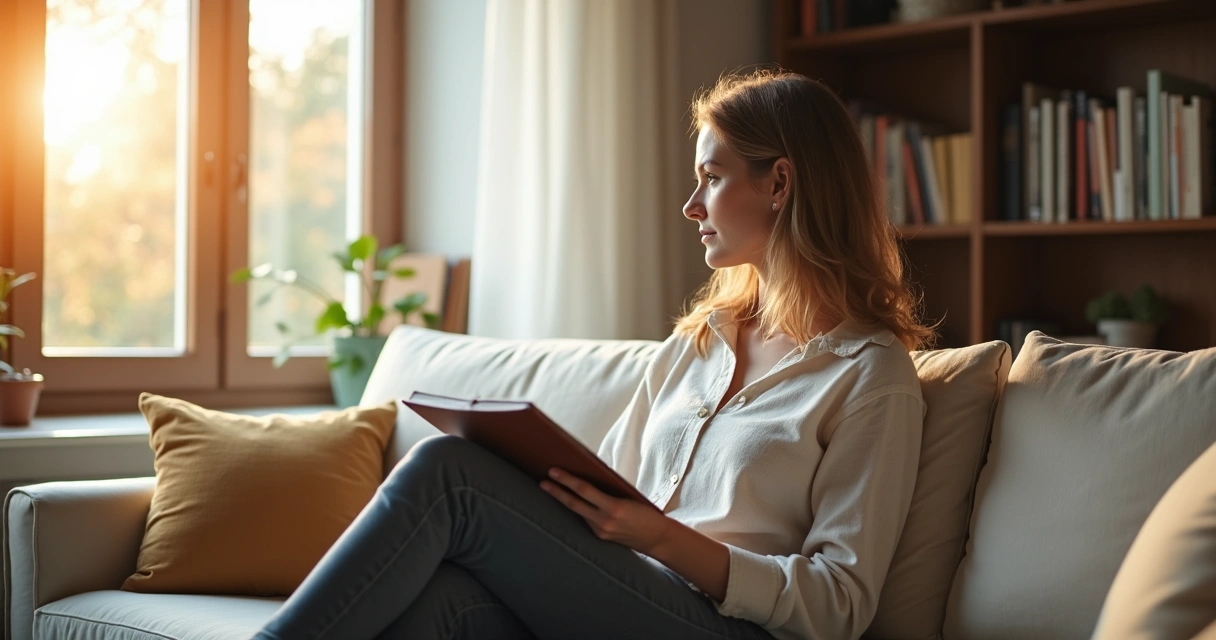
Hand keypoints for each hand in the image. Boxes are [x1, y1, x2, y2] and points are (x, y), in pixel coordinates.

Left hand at [540, 468, 674, 555]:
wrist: (658, 538)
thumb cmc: (646, 513)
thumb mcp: (629, 497)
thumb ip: (609, 491)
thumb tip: (587, 481)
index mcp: (614, 507)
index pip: (584, 491)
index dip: (567, 480)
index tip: (553, 471)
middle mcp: (605, 521)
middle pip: (574, 503)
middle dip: (556, 492)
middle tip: (542, 481)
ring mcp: (601, 531)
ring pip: (578, 512)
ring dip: (565, 500)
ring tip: (552, 488)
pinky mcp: (601, 536)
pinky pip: (586, 519)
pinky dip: (579, 509)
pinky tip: (571, 501)